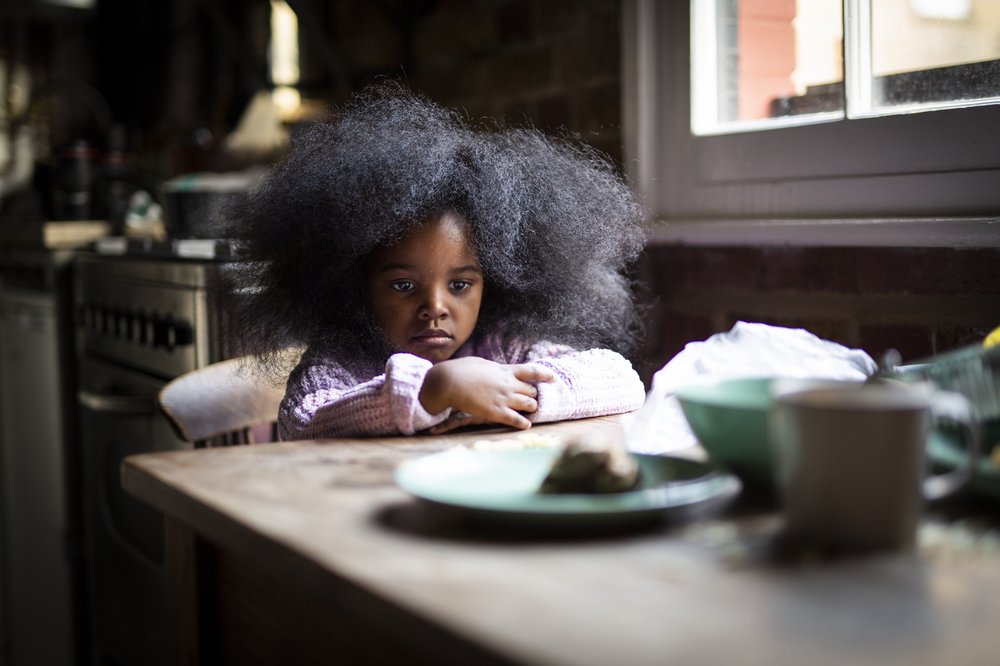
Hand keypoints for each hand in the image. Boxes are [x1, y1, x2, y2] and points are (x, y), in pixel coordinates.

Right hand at [419, 357, 555, 432]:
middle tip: (531, 399)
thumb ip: (494, 368)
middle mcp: (509, 385)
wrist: (450, 382)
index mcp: (506, 370)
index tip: (553, 379)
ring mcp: (504, 399)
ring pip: (529, 405)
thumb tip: (498, 370)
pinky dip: (523, 423)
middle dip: (533, 395)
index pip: (532, 371)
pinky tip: (526, 425)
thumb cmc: (462, 369)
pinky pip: (517, 420)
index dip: (545, 375)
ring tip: (529, 411)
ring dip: (530, 408)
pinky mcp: (496, 412)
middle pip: (532, 391)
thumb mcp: (482, 363)